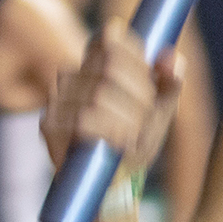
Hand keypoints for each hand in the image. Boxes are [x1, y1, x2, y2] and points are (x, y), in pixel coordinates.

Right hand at [44, 20, 183, 175]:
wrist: (111, 183)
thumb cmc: (135, 141)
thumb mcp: (159, 112)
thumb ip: (169, 84)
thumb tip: (173, 56)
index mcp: (97, 64)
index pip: (110, 38)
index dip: (135, 56)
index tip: (151, 82)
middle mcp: (72, 75)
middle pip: (110, 65)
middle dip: (139, 92)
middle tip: (147, 115)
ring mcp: (57, 98)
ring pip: (100, 94)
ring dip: (128, 117)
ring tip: (135, 134)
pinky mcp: (49, 124)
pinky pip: (84, 120)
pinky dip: (111, 132)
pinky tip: (121, 144)